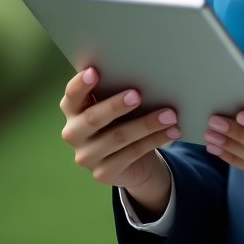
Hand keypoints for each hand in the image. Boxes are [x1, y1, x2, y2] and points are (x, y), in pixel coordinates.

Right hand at [58, 67, 179, 212]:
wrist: (131, 160)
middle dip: (115, 105)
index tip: (94, 71)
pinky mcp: (103, 173)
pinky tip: (172, 131)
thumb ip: (118, 90)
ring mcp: (86, 156)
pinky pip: (132, 153)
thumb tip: (145, 71)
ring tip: (170, 114)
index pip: (71, 96)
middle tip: (137, 95)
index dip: (80, 85)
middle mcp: (74, 133)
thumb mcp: (116, 104)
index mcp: (73, 110)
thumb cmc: (122, 118)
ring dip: (146, 124)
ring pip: (118, 137)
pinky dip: (155, 139)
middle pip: (93, 119)